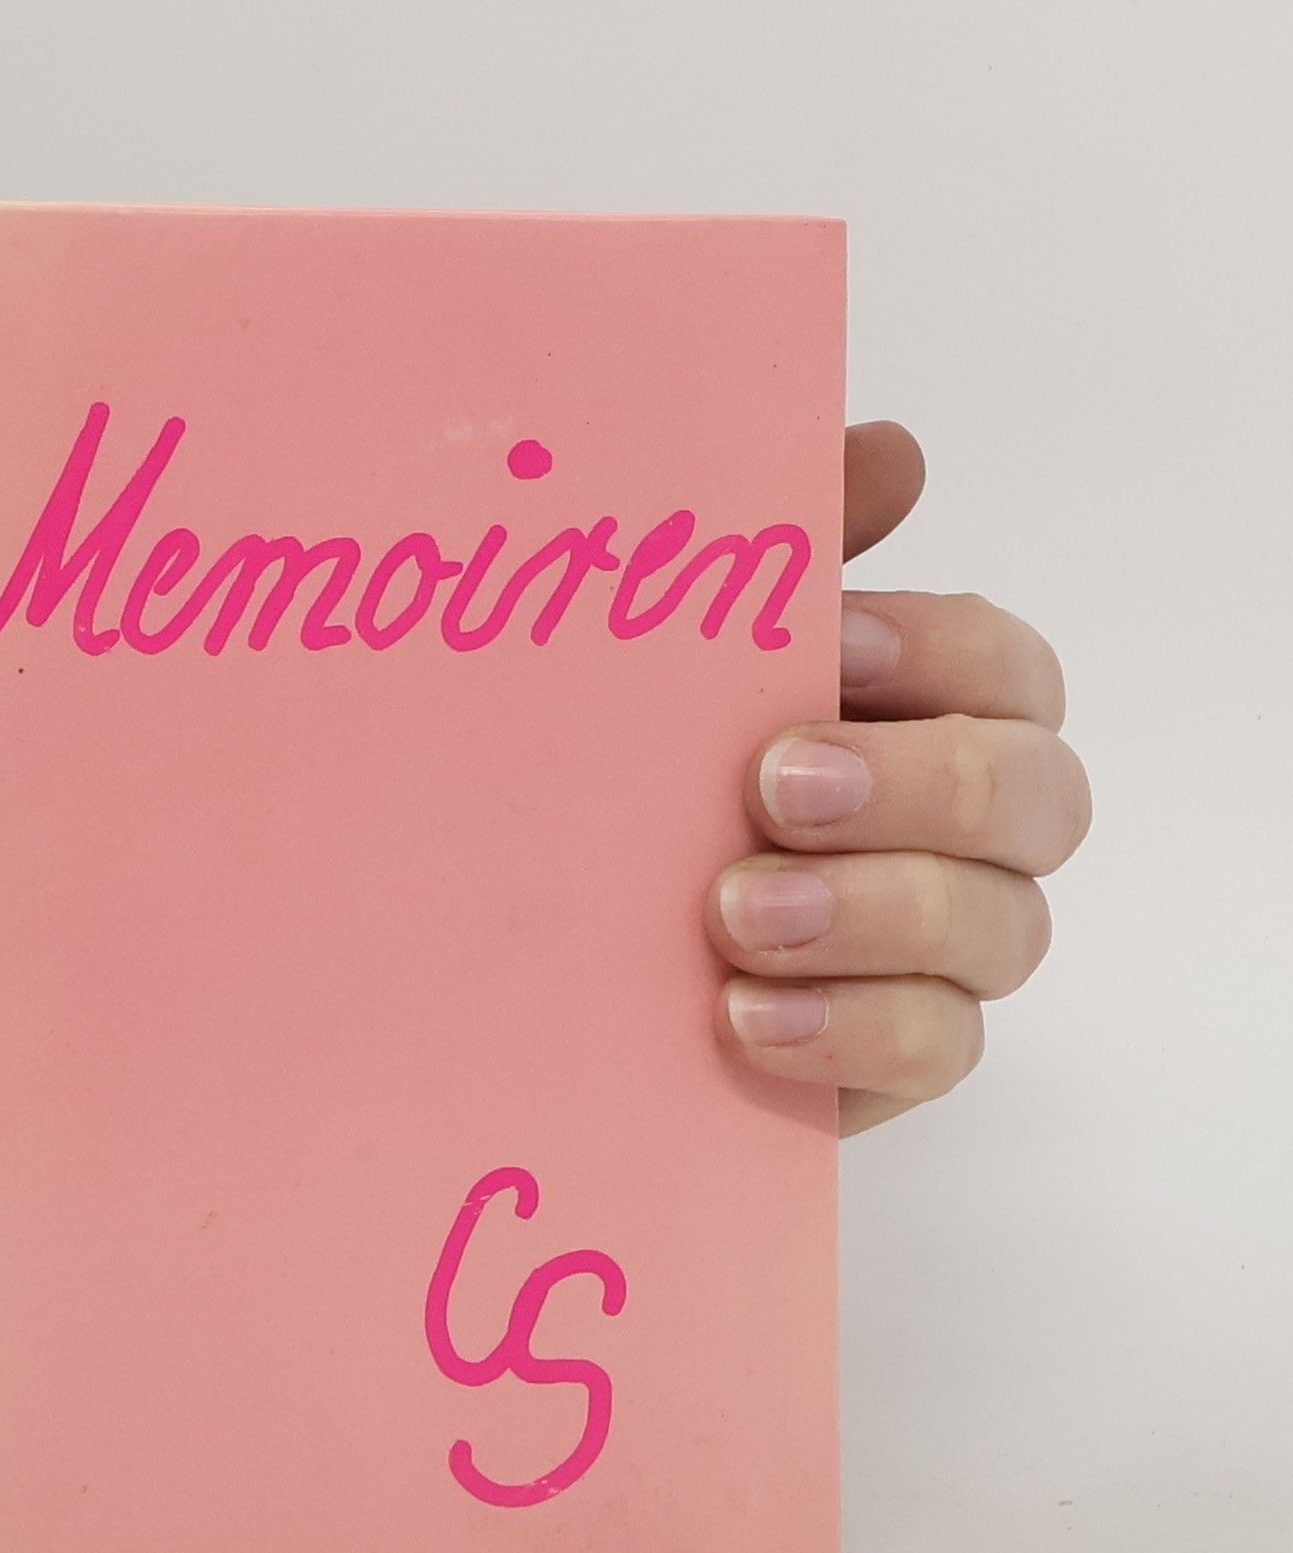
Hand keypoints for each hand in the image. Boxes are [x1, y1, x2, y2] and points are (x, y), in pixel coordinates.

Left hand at [707, 423, 1091, 1135]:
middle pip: (1033, 796)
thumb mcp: (687, 664)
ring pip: (1000, 929)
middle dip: (915, 785)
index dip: (937, 652)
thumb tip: (891, 453)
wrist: (567, 957)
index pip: (1004, 667)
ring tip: (738, 915)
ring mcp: (942, 949)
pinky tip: (743, 1015)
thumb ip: (787, 561)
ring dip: (873, 913)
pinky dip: (849, 1028)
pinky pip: (936, 1045)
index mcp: (932, 717)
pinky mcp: (898, 1051)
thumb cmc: (650, 783)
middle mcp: (966, 831)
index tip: (826, 645)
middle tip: (774, 786)